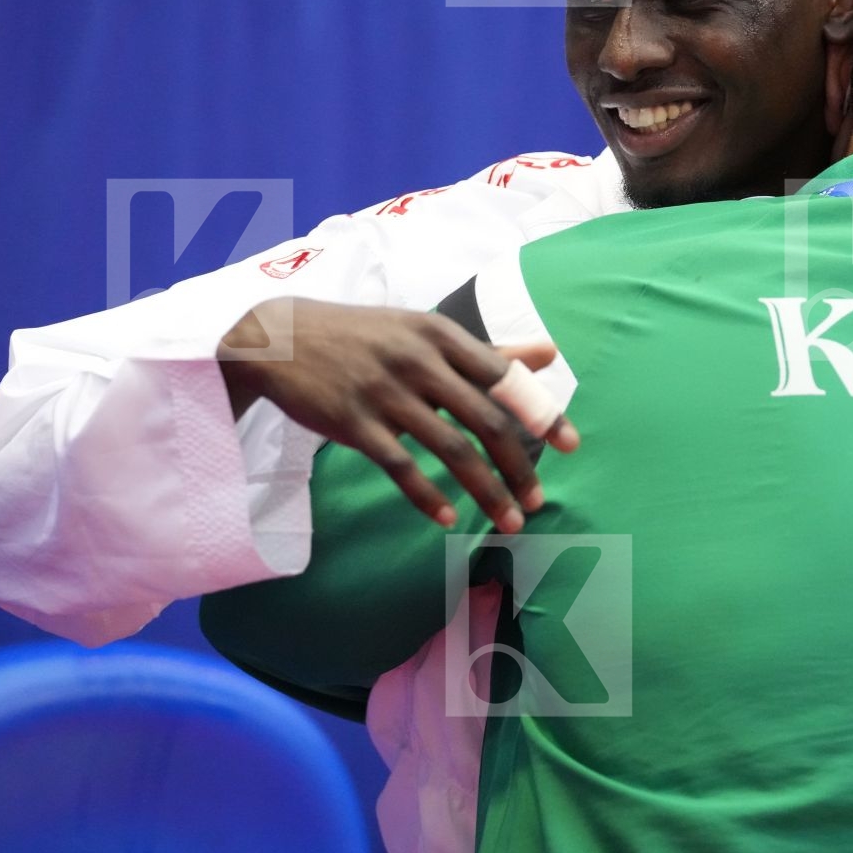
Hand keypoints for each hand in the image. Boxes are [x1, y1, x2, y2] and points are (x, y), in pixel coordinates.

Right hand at [217, 298, 578, 532]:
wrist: (281, 339)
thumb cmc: (366, 336)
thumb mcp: (425, 332)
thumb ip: (488, 351)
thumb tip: (550, 353)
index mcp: (441, 336)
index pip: (505, 377)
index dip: (541, 413)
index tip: (571, 446)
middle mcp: (419, 361)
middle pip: (485, 418)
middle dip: (519, 466)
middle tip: (539, 501)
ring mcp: (385, 392)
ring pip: (450, 449)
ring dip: (485, 490)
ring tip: (509, 521)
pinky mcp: (354, 422)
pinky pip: (401, 466)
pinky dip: (427, 496)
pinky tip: (449, 519)